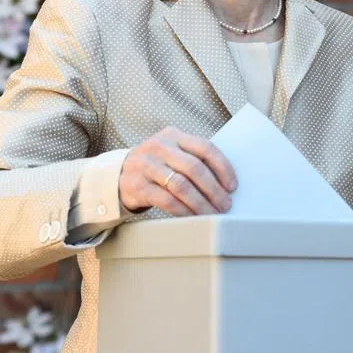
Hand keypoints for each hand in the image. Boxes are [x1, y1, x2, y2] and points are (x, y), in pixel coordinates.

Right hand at [120, 127, 236, 215]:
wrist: (119, 175)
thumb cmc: (156, 166)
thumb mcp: (172, 153)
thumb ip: (194, 159)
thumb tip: (226, 183)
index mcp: (174, 135)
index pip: (205, 148)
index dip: (223, 167)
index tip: (232, 186)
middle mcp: (159, 147)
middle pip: (194, 168)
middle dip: (214, 189)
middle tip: (226, 204)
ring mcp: (146, 165)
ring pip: (181, 185)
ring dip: (201, 202)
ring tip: (213, 213)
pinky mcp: (137, 185)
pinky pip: (166, 200)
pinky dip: (184, 210)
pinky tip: (194, 217)